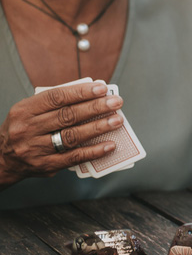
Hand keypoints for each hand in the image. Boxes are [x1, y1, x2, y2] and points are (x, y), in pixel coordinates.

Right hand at [0, 82, 123, 187]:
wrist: (2, 158)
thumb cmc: (25, 129)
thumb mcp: (30, 111)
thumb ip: (56, 103)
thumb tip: (93, 94)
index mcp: (24, 111)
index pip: (56, 98)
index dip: (81, 92)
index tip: (101, 88)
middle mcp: (28, 129)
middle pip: (67, 116)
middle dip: (95, 108)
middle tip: (116, 103)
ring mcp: (35, 149)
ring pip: (71, 137)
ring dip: (98, 128)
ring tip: (117, 121)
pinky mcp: (45, 166)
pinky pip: (73, 158)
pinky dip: (93, 151)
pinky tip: (109, 145)